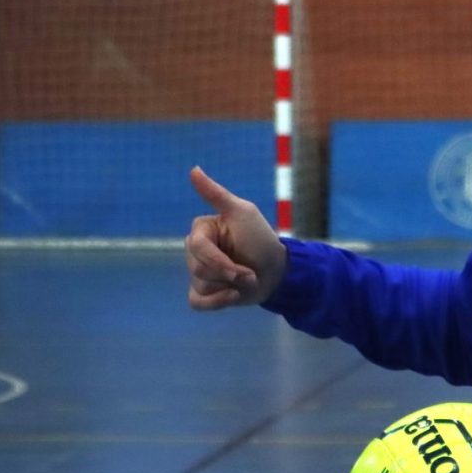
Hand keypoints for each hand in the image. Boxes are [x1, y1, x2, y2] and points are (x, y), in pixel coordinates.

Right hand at [185, 166, 286, 309]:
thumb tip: (193, 169)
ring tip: (246, 280)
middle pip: (197, 269)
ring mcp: (199, 273)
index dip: (219, 261)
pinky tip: (233, 296)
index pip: (197, 248)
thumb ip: (216, 194)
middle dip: (229, 274)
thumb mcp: (242, 212)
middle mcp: (196, 251)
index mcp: (202, 231)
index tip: (240, 267)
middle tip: (249, 273)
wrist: (278, 271)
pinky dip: (216, 303)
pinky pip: (196, 302)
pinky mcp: (204, 293)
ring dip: (229, 288)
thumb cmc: (260, 238)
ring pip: (200, 285)